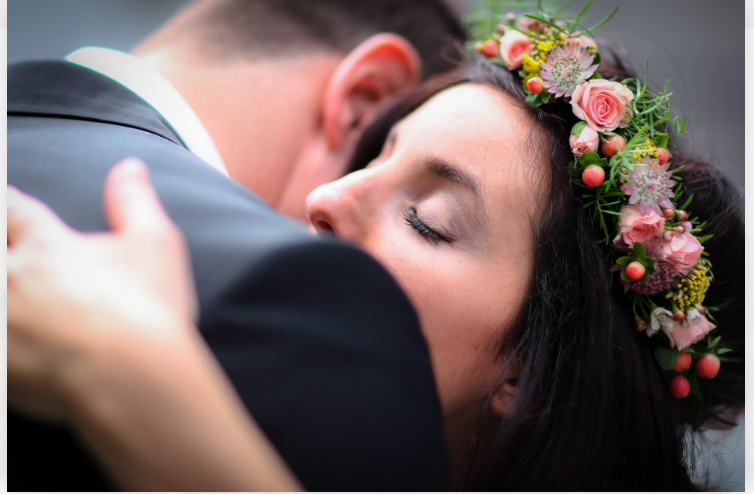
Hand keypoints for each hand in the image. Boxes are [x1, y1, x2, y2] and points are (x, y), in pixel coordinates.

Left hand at [8, 158, 197, 420]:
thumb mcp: (156, 244)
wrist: (133, 378)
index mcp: (47, 247)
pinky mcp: (0, 365)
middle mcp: (10, 279)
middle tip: (8, 254)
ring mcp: (0, 323)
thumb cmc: (148, 311)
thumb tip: (129, 166)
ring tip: (7, 295)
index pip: (10, 208)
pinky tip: (7, 344)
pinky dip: (1, 342)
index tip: (5, 203)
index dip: (6, 203)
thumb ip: (135, 201)